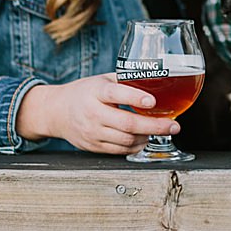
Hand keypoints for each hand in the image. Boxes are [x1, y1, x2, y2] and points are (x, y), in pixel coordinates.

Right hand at [17, 73, 181, 153]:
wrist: (56, 111)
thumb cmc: (84, 92)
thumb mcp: (102, 80)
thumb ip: (125, 80)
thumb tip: (156, 79)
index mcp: (96, 92)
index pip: (117, 94)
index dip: (136, 98)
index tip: (153, 101)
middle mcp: (93, 113)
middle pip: (127, 123)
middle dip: (154, 126)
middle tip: (173, 126)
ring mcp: (92, 132)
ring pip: (125, 140)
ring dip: (147, 137)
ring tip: (161, 130)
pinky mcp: (93, 146)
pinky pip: (119, 151)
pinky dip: (136, 146)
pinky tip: (145, 139)